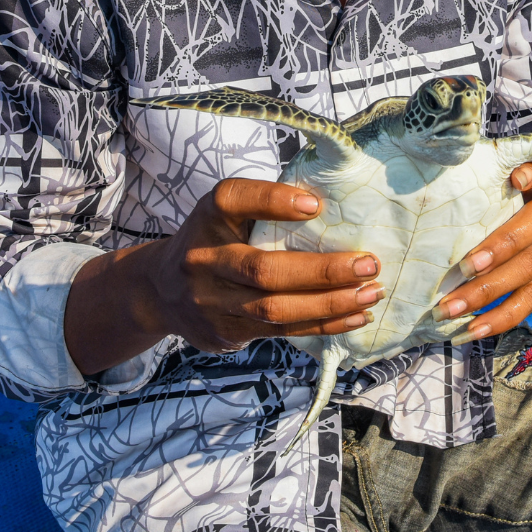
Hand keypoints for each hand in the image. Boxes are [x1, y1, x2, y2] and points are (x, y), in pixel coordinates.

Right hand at [66, 177, 381, 374]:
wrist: (160, 291)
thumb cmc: (212, 240)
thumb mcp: (223, 213)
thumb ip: (263, 206)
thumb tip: (334, 199)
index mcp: (207, 218)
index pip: (233, 201)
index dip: (273, 201)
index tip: (316, 204)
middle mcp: (204, 260)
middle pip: (263, 270)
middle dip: (322, 270)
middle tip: (368, 263)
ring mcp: (211, 303)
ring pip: (275, 308)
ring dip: (330, 303)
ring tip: (371, 293)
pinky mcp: (225, 333)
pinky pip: (281, 331)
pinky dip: (323, 324)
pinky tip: (355, 316)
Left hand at [436, 164, 531, 340]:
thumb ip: (523, 173)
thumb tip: (515, 175)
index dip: (515, 216)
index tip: (491, 223)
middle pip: (527, 252)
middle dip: (492, 265)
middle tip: (457, 278)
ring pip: (525, 284)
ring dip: (486, 300)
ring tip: (450, 312)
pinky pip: (527, 306)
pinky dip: (498, 320)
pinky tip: (472, 330)